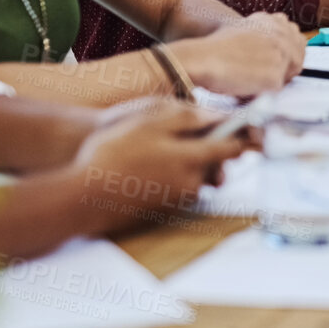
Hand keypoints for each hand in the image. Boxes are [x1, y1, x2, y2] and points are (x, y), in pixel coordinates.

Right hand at [71, 99, 248, 231]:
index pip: (232, 148)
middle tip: (190, 134)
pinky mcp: (161, 210)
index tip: (247, 127)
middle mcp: (190, 184)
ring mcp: (176, 200)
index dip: (242, 135)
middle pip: (216, 164)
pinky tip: (147, 167)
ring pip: (197, 176)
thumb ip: (188, 117)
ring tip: (160, 149)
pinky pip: (178, 188)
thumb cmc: (112, 155)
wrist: (81, 197)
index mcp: (192, 160)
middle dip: (211, 149)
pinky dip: (172, 176)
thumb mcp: (150, 122)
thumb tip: (217, 117)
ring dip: (190, 163)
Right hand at [171, 11, 303, 96]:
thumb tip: (277, 47)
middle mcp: (282, 35)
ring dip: (272, 80)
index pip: (296, 39)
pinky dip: (263, 93)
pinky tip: (245, 87)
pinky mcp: (276, 77)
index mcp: (274, 21)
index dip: (288, 54)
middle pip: (299, 57)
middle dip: (286, 68)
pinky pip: (276, 91)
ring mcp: (280, 56)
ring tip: (249, 79)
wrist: (202, 59)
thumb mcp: (242, 29)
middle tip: (262, 75)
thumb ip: (264, 33)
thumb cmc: (214, 48)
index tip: (276, 62)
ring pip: (288, 75)